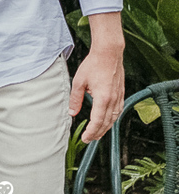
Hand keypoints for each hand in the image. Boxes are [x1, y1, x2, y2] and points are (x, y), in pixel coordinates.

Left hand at [69, 12, 124, 142]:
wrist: (109, 54)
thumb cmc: (93, 65)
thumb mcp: (78, 82)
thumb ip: (75, 99)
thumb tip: (72, 113)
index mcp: (103, 99)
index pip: (97, 121)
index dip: (91, 132)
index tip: (85, 139)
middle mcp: (114, 100)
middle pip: (107, 123)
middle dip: (98, 133)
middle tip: (89, 139)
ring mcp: (119, 97)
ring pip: (114, 118)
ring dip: (105, 127)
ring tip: (96, 133)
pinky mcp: (121, 94)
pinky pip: (118, 111)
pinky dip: (112, 119)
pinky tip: (106, 121)